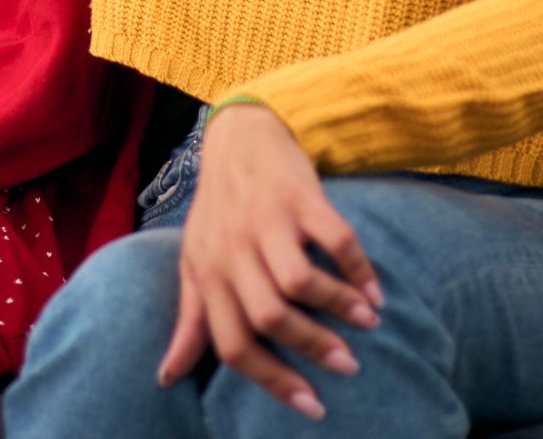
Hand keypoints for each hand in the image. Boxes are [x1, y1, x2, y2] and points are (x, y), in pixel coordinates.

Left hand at [159, 105, 381, 421]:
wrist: (236, 138)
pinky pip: (335, 238)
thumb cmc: (217, 211)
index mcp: (208, 274)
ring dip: (339, 308)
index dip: (272, 380)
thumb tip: (168, 378)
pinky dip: (358, 269)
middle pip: (268, 317)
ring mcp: (266, 220)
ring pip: (299, 281)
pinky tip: (375, 289)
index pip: (232, 342)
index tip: (311, 403)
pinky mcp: (299, 195)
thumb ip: (189, 320)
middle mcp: (233, 249)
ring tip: (366, 324)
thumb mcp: (195, 262)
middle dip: (312, 348)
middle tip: (346, 365)